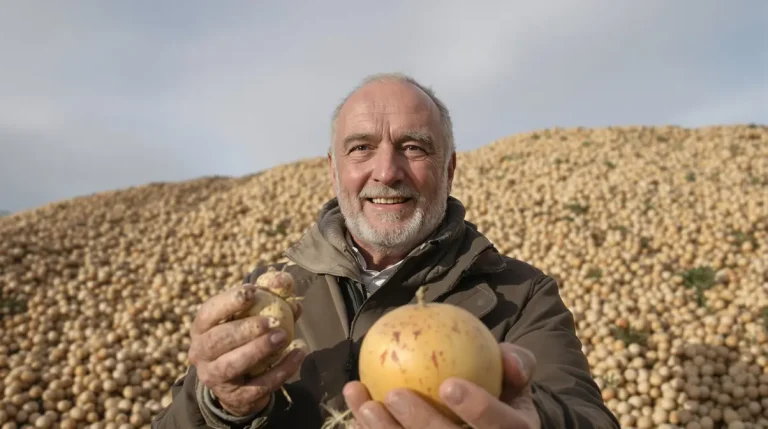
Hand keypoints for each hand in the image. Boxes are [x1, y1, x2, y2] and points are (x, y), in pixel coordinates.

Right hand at [187, 283, 305, 416]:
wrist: (240, 381)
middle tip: (273, 321)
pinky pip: (258, 386)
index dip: (228, 302)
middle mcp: (201, 353)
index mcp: (202, 328)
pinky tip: (298, 355)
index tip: (252, 292)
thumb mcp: (254, 312)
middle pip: (217, 341)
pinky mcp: (235, 397)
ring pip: (232, 365)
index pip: (208, 313)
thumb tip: (283, 281)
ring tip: (283, 337)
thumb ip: (270, 294)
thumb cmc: (245, 335)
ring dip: (258, 350)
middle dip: (246, 329)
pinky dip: (280, 371)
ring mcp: (215, 377)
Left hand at [342, 342, 540, 428]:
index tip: (448, 385)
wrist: (489, 426)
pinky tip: (355, 418)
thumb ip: (516, 364)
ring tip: (366, 406)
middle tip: (395, 394)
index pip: (502, 427)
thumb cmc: (499, 396)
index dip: (478, 409)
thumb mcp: (515, 380)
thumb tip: (507, 356)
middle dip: (421, 424)